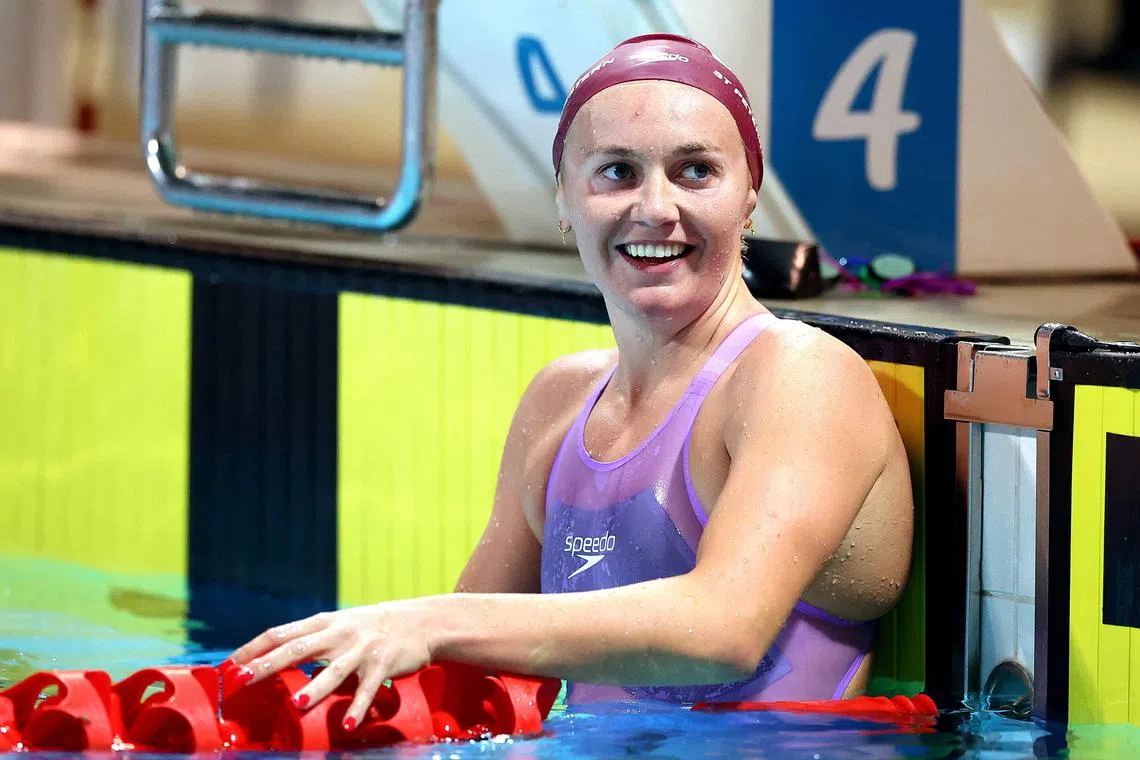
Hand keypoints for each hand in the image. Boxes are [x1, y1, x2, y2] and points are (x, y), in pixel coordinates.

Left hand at [223, 601, 435, 730]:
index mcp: (323, 623)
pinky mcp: (383, 663)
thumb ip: (310, 640)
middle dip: (269, 665)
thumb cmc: (370, 628)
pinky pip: (368, 688)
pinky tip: (348, 724)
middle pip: (298, 649)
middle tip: (244, 680)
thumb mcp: (339, 626)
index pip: (280, 633)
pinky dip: (358, 706)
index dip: (253, 648)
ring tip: (297, 705)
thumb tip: (271, 660)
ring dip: (315, 688)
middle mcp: (339, 633)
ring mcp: (361, 648)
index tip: (229, 665)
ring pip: (334, 670)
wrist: (419, 621)